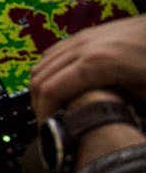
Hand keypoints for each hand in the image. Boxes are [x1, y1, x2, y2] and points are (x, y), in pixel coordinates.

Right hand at [29, 14, 145, 119]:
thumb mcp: (145, 94)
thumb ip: (124, 113)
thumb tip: (113, 137)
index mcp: (97, 63)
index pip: (51, 90)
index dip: (44, 113)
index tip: (47, 130)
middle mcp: (83, 47)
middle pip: (40, 77)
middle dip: (38, 103)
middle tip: (47, 123)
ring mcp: (81, 38)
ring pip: (41, 64)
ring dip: (41, 88)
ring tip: (52, 107)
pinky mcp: (83, 36)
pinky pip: (52, 55)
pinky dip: (48, 73)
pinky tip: (61, 86)